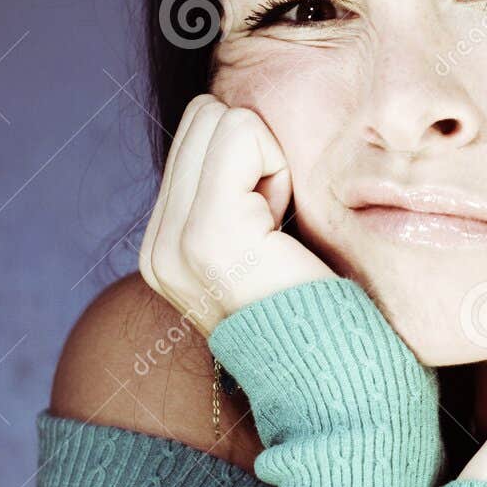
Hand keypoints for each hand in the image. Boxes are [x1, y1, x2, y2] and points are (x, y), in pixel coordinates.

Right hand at [138, 93, 335, 337]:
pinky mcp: (208, 231)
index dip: (250, 161)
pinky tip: (283, 227)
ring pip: (221, 119)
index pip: (196, 132)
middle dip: (257, 154)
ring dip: (269, 164)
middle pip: (204, 117)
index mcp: (163, 245)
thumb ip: (233, 192)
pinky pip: (242, 136)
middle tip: (277, 222)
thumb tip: (237, 121)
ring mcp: (174, 241)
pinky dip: (278, 170)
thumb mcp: (259, 239)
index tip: (271, 222)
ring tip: (278, 229)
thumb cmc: (316, 300)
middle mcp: (156, 247)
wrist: (331, 369)